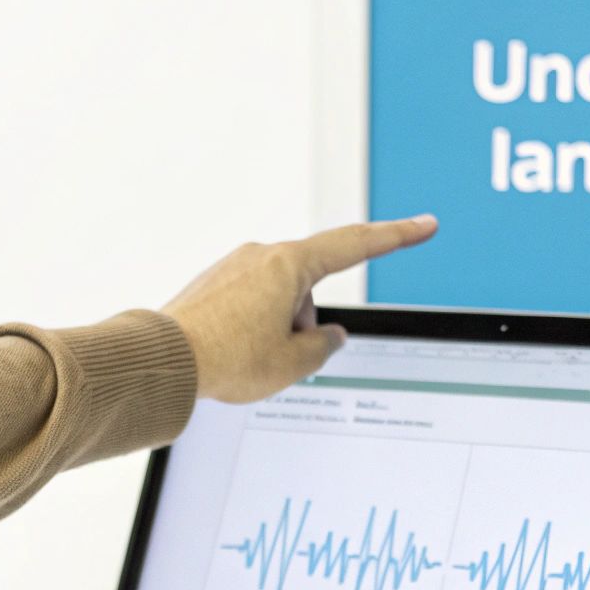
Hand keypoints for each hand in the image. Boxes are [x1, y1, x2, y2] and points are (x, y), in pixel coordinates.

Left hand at [162, 216, 437, 402]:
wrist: (165, 361)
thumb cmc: (225, 358)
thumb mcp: (293, 363)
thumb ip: (323, 347)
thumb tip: (327, 336)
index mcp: (289, 266)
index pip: (356, 246)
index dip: (397, 238)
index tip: (424, 225)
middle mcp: (261, 256)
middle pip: (309, 290)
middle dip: (305, 325)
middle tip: (279, 358)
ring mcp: (234, 267)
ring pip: (278, 301)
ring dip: (276, 330)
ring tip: (247, 358)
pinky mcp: (214, 283)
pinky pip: (249, 307)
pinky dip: (250, 330)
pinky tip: (231, 352)